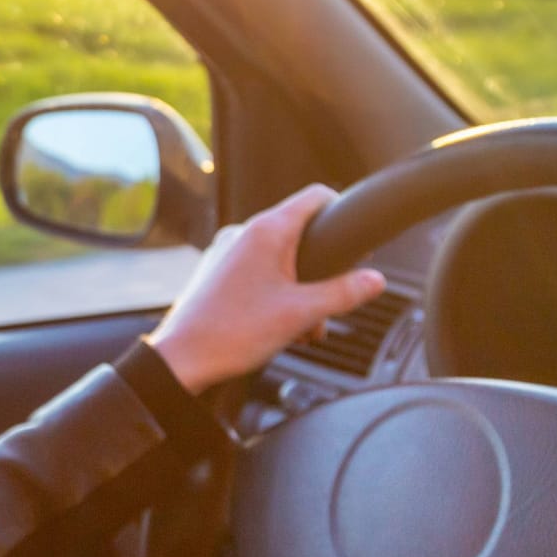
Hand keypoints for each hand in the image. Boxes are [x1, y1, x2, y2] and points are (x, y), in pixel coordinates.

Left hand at [147, 183, 385, 393]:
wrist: (181, 359)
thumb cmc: (232, 332)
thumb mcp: (301, 314)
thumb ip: (343, 293)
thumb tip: (375, 281)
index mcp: (267, 230)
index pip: (316, 197)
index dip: (342, 212)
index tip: (356, 241)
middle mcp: (244, 233)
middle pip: (301, 234)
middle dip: (321, 272)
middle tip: (326, 305)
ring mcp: (228, 251)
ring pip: (281, 259)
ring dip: (300, 291)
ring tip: (301, 327)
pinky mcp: (218, 272)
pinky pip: (259, 272)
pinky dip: (276, 294)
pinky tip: (279, 327)